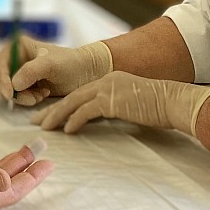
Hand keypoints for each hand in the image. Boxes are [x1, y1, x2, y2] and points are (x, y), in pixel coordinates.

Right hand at [0, 37, 111, 105]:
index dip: (2, 79)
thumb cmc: (71, 63)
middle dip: (15, 91)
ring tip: (42, 95)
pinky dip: (29, 98)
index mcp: (18, 46)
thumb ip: (31, 71)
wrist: (87, 73)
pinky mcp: (28, 84)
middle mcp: (17, 58)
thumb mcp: (51, 65)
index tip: (10, 93)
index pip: (0, 63)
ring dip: (24, 96)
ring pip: (11, 89)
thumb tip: (14, 84)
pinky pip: (20, 95)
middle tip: (31, 99)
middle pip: (3, 78)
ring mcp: (22, 72)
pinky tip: (44, 95)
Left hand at [33, 71, 209, 135]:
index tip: (48, 114)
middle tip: (36, 121)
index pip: (79, 93)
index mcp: (108, 80)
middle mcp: (104, 80)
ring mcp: (107, 88)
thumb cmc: (158, 107)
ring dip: (57, 115)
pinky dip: (74, 120)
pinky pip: (86, 111)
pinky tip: (68, 130)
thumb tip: (103, 117)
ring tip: (45, 127)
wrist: (174, 101)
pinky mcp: (111, 100)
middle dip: (52, 109)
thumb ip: (115, 106)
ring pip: (74, 102)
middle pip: (71, 96)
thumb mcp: (131, 103)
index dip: (61, 104)